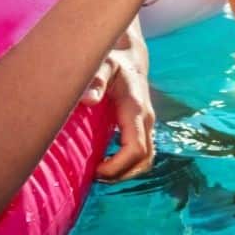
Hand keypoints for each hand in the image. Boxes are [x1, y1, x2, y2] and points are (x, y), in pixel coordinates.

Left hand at [83, 26, 155, 180]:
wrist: (130, 57)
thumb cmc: (113, 60)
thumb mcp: (103, 64)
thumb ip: (96, 79)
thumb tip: (88, 99)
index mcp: (135, 109)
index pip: (136, 148)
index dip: (118, 166)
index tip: (97, 170)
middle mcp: (146, 119)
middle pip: (144, 159)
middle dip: (121, 174)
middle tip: (95, 177)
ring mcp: (146, 124)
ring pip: (146, 159)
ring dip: (126, 172)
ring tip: (100, 173)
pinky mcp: (142, 126)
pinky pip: (141, 152)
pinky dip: (128, 164)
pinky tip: (106, 163)